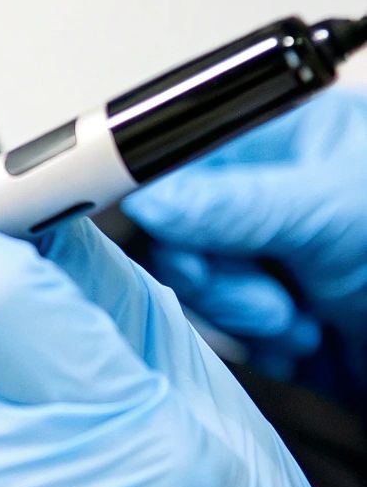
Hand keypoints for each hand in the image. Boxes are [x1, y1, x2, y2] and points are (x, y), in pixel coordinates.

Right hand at [122, 89, 366, 380]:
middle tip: (256, 290)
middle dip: (214, 270)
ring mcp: (280, 258)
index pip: (189, 159)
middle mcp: (279, 198)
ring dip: (241, 312)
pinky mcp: (283, 316)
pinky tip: (304, 340)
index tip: (164, 233)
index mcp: (293, 143)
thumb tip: (152, 197)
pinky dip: (259, 343)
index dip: (167, 199)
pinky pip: (228, 329)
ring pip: (203, 284)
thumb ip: (235, 205)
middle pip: (184, 229)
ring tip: (295, 319)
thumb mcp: (335, 214)